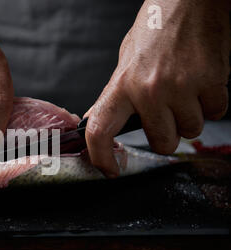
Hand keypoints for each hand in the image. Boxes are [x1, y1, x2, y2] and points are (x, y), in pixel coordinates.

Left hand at [84, 0, 229, 177]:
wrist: (187, 0)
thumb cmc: (155, 30)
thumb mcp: (124, 63)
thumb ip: (114, 96)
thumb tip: (96, 120)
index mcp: (121, 85)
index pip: (100, 130)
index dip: (101, 157)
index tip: (110, 170)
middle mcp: (149, 90)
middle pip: (162, 142)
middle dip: (167, 135)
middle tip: (166, 114)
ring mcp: (181, 86)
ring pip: (191, 131)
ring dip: (190, 118)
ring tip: (185, 91)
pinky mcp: (211, 80)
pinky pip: (215, 112)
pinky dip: (211, 104)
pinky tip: (202, 84)